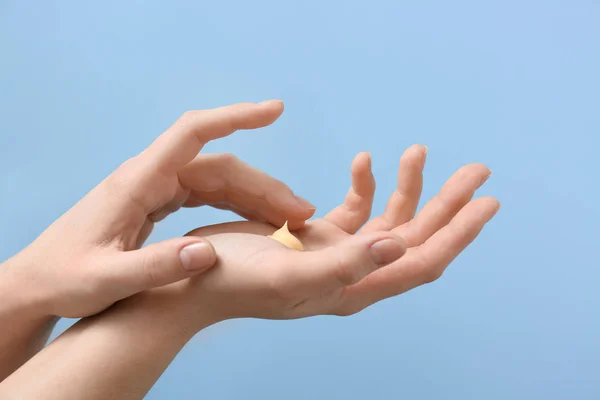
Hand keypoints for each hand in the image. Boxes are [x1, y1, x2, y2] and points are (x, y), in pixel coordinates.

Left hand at [1, 101, 314, 317]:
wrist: (39, 282)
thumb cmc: (64, 278)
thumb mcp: (105, 279)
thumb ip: (155, 266)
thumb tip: (210, 249)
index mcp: (138, 181)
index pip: (193, 133)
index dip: (235, 117)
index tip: (275, 111)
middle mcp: (151, 176)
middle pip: (219, 165)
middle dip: (264, 185)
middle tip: (302, 214)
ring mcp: (155, 188)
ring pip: (218, 180)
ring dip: (255, 197)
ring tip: (290, 222)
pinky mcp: (158, 202)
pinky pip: (207, 196)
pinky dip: (236, 207)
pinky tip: (257, 224)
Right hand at [159, 146, 498, 328]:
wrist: (192, 278)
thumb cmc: (235, 282)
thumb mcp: (290, 276)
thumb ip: (346, 265)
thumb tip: (397, 247)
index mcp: (355, 287)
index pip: (422, 262)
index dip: (457, 235)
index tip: (487, 202)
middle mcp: (354, 272)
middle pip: (416, 237)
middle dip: (448, 204)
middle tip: (477, 170)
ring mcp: (338, 253)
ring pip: (388, 219)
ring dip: (407, 186)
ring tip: (418, 150)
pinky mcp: (318, 236)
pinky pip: (354, 207)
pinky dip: (363, 184)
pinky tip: (363, 161)